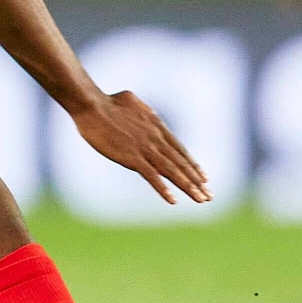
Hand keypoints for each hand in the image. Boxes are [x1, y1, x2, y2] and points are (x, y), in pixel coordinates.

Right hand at [71, 91, 210, 204]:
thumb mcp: (134, 102)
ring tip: (201, 199)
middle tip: (209, 195)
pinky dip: (163, 189)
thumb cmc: (107, 101)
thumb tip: (148, 113)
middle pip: (181, 163)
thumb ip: (145, 111)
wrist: (92, 105)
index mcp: (157, 126)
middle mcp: (156, 139)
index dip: (193, 165)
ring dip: (188, 187)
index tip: (204, 178)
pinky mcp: (132, 158)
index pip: (180, 150)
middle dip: (197, 181)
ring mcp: (145, 149)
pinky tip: (173, 200)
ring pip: (172, 171)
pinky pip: (151, 177)